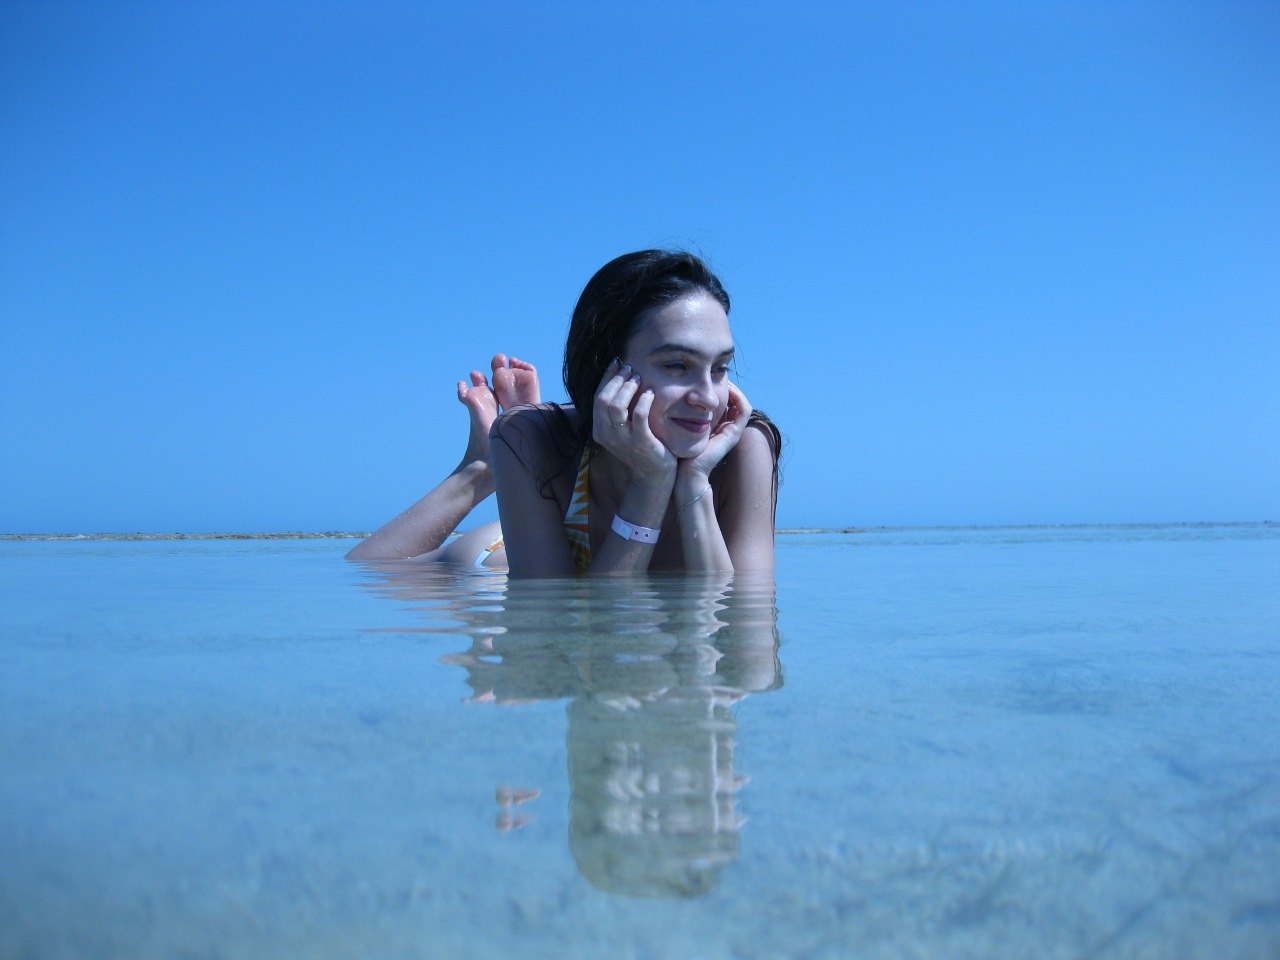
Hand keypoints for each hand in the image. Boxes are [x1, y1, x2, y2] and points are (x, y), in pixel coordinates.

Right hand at [593, 360, 677, 484]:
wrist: (654, 475)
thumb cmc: (641, 446)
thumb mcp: (623, 429)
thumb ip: (618, 410)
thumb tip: (620, 378)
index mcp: (599, 430)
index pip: (597, 397)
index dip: (606, 378)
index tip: (617, 364)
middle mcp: (606, 435)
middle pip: (603, 399)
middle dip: (616, 379)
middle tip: (630, 368)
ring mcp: (623, 440)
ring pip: (616, 406)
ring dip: (627, 388)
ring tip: (639, 378)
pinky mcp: (641, 442)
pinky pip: (639, 415)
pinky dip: (644, 400)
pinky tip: (650, 393)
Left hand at [678, 380, 752, 485]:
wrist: (686, 471)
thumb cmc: (679, 449)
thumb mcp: (680, 425)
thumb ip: (681, 413)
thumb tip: (675, 394)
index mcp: (716, 424)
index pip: (725, 401)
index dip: (721, 388)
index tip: (709, 378)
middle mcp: (727, 427)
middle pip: (735, 400)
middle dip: (728, 386)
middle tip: (718, 374)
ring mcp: (732, 430)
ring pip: (742, 403)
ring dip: (735, 389)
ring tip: (723, 379)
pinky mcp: (734, 433)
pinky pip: (744, 410)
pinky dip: (738, 398)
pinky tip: (727, 390)